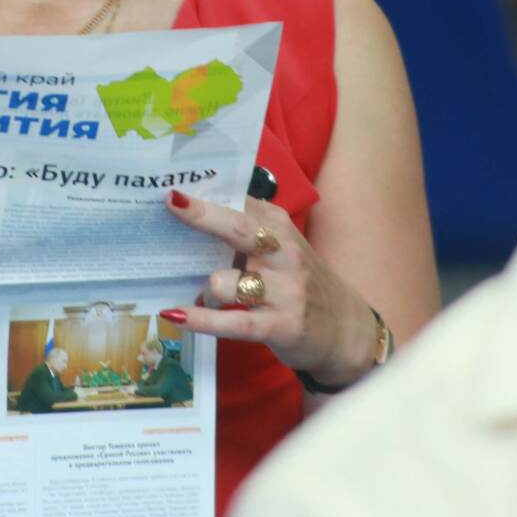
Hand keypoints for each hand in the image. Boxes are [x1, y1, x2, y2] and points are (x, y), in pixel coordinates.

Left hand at [163, 192, 380, 388]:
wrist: (346, 329)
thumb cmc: (301, 283)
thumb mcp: (282, 248)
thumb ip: (247, 231)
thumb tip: (191, 214)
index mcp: (280, 227)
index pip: (241, 203)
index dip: (207, 195)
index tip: (174, 187)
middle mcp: (284, 253)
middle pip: (238, 228)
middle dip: (203, 215)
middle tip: (171, 205)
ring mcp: (284, 290)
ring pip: (226, 281)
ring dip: (205, 289)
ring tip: (203, 296)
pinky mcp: (280, 326)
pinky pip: (231, 322)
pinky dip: (200, 319)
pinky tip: (175, 314)